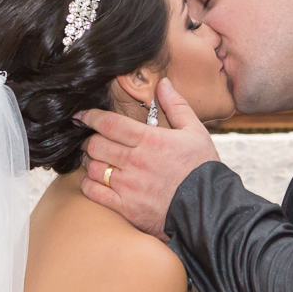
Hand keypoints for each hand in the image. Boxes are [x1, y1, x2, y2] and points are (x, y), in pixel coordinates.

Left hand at [77, 79, 219, 238]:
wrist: (210, 207)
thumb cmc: (203, 169)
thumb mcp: (195, 132)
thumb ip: (176, 106)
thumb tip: (163, 84)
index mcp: (150, 140)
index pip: (109, 124)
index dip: (91, 117)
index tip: (83, 116)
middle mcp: (135, 161)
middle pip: (95, 145)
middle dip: (89, 140)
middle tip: (90, 140)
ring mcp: (129, 186)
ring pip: (92, 168)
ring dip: (88, 162)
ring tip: (94, 159)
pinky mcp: (126, 207)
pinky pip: (94, 193)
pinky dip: (88, 184)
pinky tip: (94, 180)